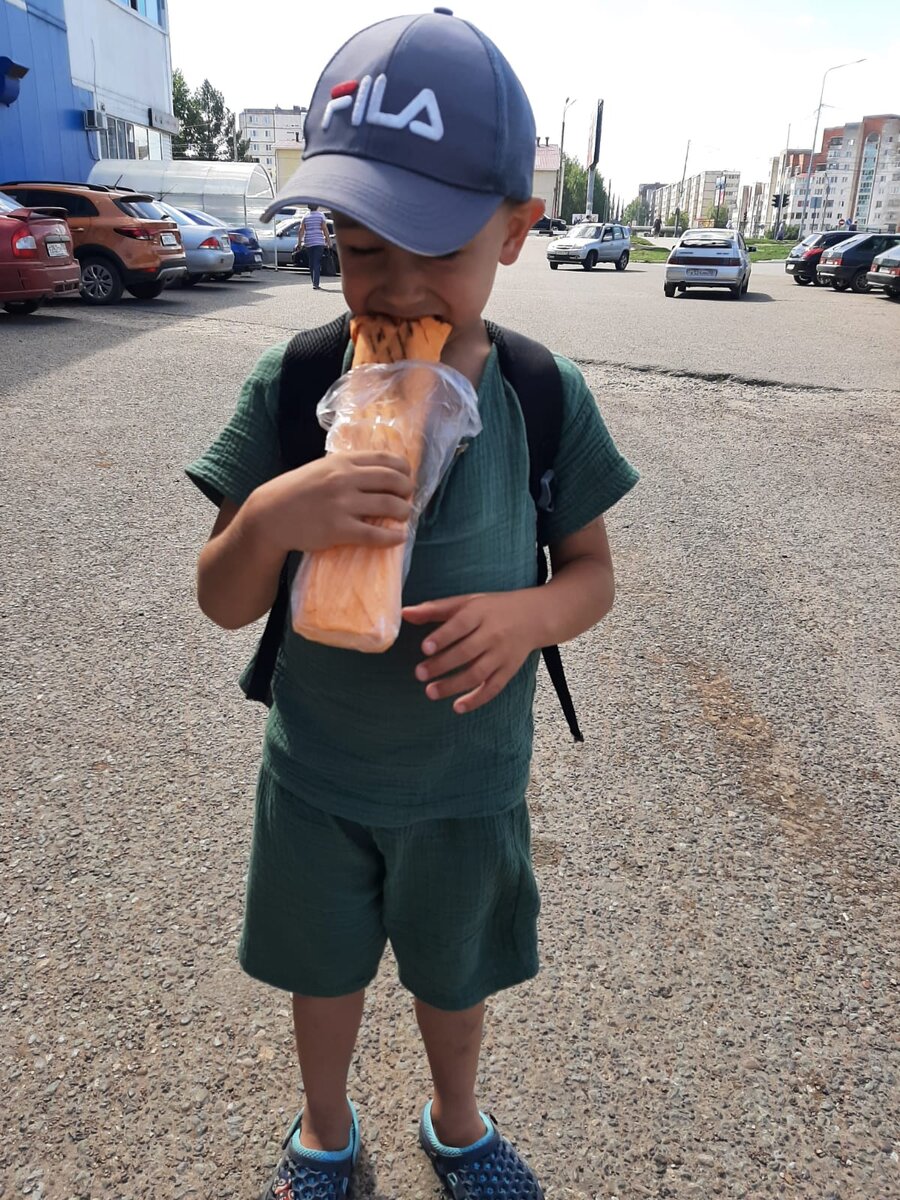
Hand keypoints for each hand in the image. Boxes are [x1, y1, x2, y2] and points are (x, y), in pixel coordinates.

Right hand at [249, 452, 412, 555]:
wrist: (270, 515)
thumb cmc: (296, 491)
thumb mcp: (321, 469)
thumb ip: (346, 468)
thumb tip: (377, 472)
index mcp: (342, 461)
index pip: (385, 459)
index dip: (403, 469)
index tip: (406, 477)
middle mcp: (345, 479)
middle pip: (393, 480)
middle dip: (407, 490)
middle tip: (408, 498)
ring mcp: (342, 504)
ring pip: (389, 506)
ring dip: (404, 512)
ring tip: (404, 516)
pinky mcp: (339, 529)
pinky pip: (375, 534)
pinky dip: (392, 537)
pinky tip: (399, 538)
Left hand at [402, 592, 539, 714]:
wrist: (534, 616)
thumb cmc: (492, 608)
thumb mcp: (466, 602)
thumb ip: (435, 609)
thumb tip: (404, 613)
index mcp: (480, 613)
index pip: (460, 625)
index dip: (443, 637)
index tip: (425, 648)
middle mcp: (493, 634)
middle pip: (466, 652)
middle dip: (442, 665)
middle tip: (420, 674)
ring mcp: (502, 654)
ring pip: (478, 673)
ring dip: (453, 685)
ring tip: (430, 693)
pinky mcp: (509, 670)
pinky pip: (493, 687)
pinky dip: (476, 699)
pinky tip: (458, 707)